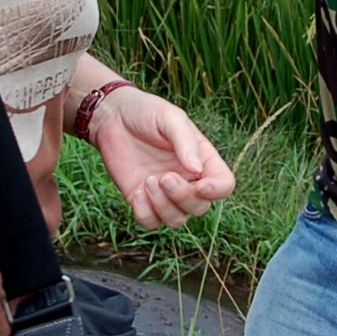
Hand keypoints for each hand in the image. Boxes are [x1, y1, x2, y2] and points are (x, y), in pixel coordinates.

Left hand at [88, 88, 235, 227]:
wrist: (112, 117)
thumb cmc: (146, 112)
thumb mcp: (169, 118)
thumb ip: (184, 141)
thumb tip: (197, 170)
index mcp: (203, 160)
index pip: (224, 185)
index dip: (217, 191)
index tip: (200, 185)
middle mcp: (188, 180)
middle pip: (200, 207)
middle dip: (183, 197)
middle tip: (164, 177)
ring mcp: (165, 193)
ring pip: (177, 219)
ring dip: (164, 207)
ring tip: (148, 181)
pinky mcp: (142, 201)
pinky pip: (151, 223)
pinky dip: (145, 214)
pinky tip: (137, 192)